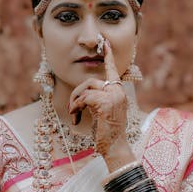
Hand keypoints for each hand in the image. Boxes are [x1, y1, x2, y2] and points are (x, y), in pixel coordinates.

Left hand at [69, 40, 128, 156]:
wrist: (115, 148)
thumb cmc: (107, 133)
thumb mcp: (104, 112)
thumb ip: (100, 98)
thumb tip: (85, 93)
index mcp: (119, 92)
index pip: (113, 71)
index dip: (108, 56)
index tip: (104, 43)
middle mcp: (118, 91)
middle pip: (91, 82)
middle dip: (77, 94)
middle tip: (73, 108)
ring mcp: (113, 96)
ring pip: (86, 89)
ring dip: (75, 102)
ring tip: (75, 115)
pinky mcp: (105, 103)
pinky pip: (84, 98)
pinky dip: (76, 108)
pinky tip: (76, 119)